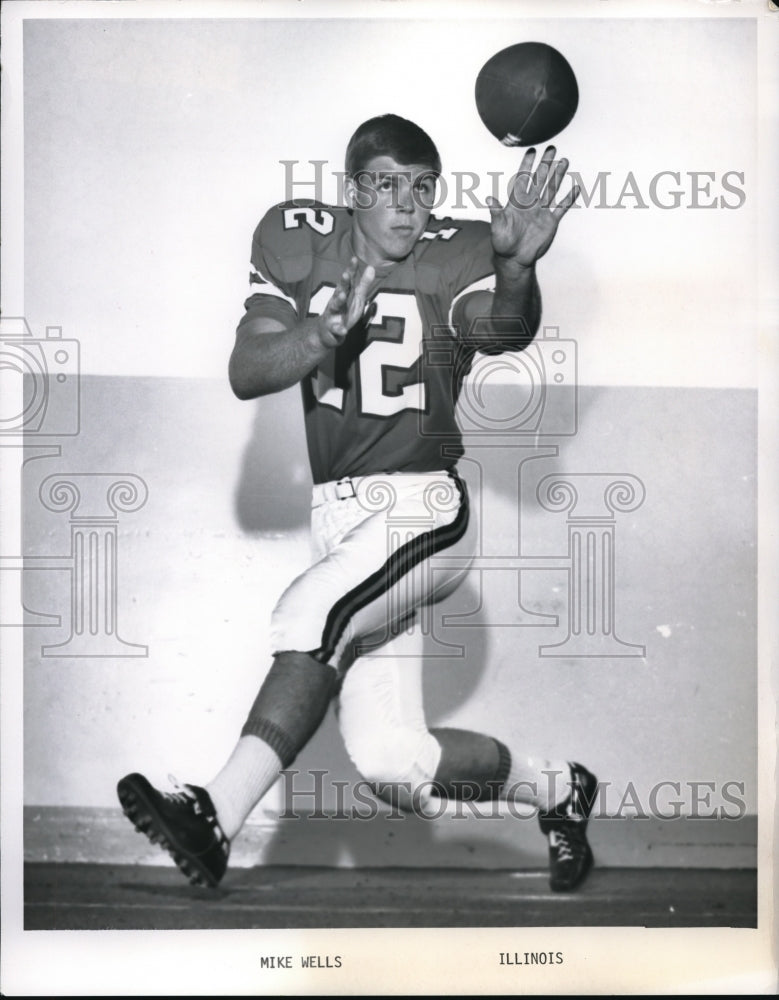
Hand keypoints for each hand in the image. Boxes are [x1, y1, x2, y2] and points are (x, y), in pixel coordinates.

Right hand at [318, 257, 376, 346]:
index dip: (351, 270)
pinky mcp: (332, 329)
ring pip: (335, 307)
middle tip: (346, 275)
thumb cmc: (344, 312)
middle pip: (340, 291)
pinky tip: (344, 331)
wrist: (327, 333)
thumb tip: (372, 267)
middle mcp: (336, 302)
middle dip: (343, 284)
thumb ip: (363, 284)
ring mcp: (333, 315)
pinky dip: (339, 330)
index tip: (354, 259)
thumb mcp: (356, 298)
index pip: (348, 281)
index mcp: (344, 294)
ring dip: (338, 301)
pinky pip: (336, 330)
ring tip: (342, 296)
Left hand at [487, 146, 579, 266]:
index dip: (526, 165)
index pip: (522, 179)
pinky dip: (568, 199)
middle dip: (545, 164)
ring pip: (551, 189)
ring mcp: (541, 211)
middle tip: (551, 148)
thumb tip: (488, 199)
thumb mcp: (497, 228)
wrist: (514, 259)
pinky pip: (561, 208)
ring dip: (558, 176)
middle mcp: (530, 203)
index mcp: (516, 202)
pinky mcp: (550, 222)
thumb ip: (496, 213)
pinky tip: (576, 188)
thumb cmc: (502, 243)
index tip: (531, 150)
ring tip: (564, 161)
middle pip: (539, 179)